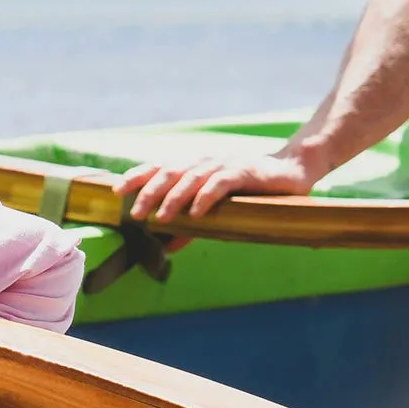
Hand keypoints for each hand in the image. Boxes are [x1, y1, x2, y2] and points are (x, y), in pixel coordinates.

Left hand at [113, 152, 316, 226]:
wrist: (292, 171)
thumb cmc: (251, 190)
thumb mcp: (218, 209)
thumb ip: (193, 225)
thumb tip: (169, 245)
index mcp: (195, 166)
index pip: (160, 167)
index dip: (137, 176)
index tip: (116, 190)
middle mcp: (205, 161)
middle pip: (170, 172)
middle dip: (149, 192)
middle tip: (135, 213)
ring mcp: (224, 164)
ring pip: (192, 177)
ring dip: (174, 197)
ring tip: (161, 217)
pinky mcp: (245, 171)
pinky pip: (221, 183)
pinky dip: (206, 197)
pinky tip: (197, 212)